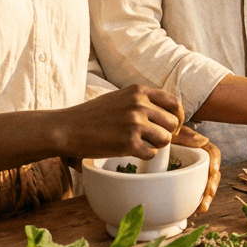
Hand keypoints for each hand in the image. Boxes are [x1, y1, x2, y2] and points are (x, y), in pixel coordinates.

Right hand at [63, 84, 183, 161]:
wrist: (68, 127)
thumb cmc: (93, 115)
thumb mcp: (120, 97)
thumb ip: (142, 101)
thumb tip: (168, 113)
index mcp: (138, 91)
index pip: (174, 103)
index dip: (178, 117)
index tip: (174, 126)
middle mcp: (139, 105)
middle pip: (172, 123)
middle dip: (167, 134)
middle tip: (154, 139)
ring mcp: (134, 123)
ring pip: (165, 139)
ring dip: (156, 145)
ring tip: (142, 144)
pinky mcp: (128, 142)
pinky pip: (151, 153)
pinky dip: (145, 155)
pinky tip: (133, 151)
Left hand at [172, 125, 219, 213]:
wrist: (158, 142)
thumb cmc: (168, 136)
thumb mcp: (176, 133)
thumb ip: (187, 135)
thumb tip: (203, 140)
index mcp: (201, 147)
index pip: (214, 154)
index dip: (215, 163)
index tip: (213, 172)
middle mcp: (202, 161)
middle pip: (212, 174)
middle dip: (211, 187)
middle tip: (207, 198)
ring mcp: (196, 172)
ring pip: (206, 186)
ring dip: (206, 199)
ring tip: (201, 210)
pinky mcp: (188, 182)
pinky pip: (196, 192)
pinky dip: (195, 202)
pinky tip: (192, 212)